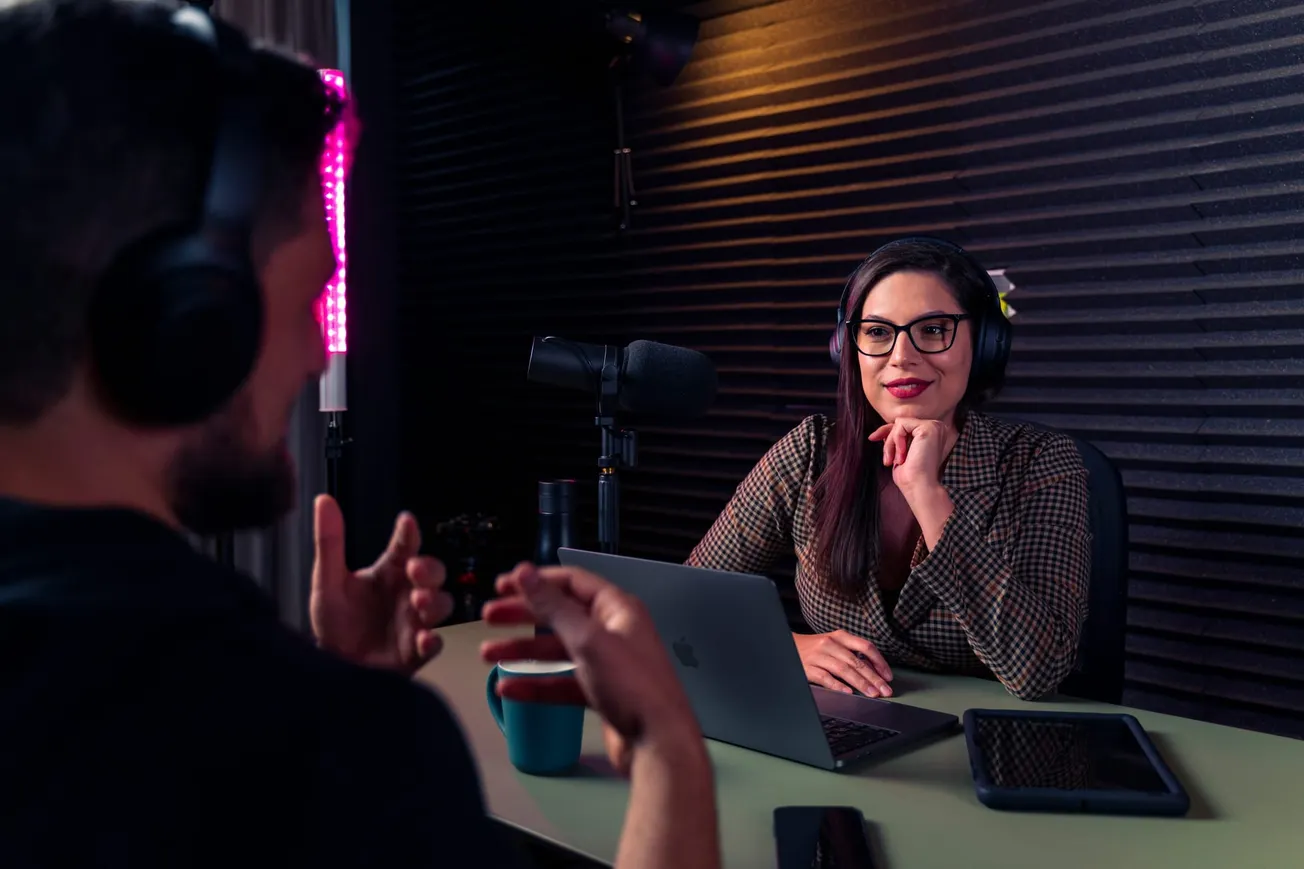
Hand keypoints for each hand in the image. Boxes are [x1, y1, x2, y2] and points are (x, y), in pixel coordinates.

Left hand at [310, 494, 451, 673]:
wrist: (331, 666)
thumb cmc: (335, 621)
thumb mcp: (326, 581)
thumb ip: (329, 542)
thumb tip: (323, 500)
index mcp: (388, 573)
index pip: (404, 546)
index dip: (408, 533)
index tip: (406, 522)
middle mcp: (406, 593)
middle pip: (433, 573)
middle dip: (430, 569)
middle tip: (414, 570)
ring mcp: (414, 622)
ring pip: (441, 605)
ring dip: (435, 601)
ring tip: (418, 602)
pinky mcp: (415, 651)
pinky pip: (434, 644)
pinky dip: (433, 641)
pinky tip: (423, 638)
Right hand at [480, 563, 702, 774]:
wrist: (658, 743)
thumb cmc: (629, 684)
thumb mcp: (588, 639)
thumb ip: (552, 607)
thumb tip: (524, 572)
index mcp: (617, 609)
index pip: (571, 582)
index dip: (536, 581)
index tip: (502, 586)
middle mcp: (613, 631)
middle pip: (560, 615)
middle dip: (523, 615)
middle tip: (489, 617)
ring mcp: (607, 663)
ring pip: (557, 650)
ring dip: (523, 651)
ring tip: (488, 655)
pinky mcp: (600, 693)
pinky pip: (563, 682)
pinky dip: (537, 684)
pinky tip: (509, 689)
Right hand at [793, 630, 893, 696]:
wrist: (787, 646)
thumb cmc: (814, 647)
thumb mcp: (834, 644)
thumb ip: (852, 653)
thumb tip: (874, 669)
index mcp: (840, 636)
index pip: (865, 647)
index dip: (879, 662)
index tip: (888, 676)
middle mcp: (830, 644)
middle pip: (857, 662)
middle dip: (874, 678)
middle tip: (885, 690)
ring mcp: (819, 656)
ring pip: (844, 670)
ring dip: (860, 683)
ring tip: (871, 693)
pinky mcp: (808, 668)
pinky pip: (825, 678)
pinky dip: (838, 685)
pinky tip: (848, 692)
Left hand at [869, 417, 956, 494]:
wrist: (919, 487)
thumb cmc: (910, 475)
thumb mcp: (900, 453)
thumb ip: (897, 439)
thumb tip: (883, 430)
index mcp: (932, 434)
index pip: (905, 426)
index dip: (887, 432)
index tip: (872, 438)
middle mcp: (937, 427)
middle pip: (901, 424)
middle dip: (889, 440)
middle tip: (888, 460)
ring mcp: (935, 426)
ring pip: (899, 424)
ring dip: (891, 443)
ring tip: (896, 460)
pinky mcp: (929, 428)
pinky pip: (901, 424)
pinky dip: (896, 440)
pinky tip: (902, 455)